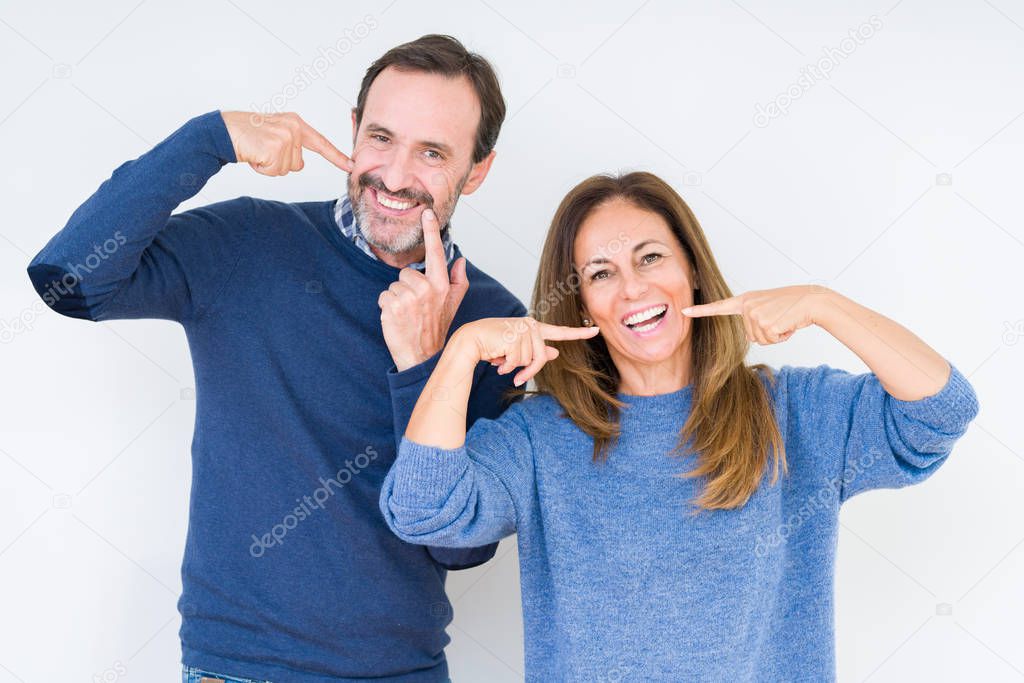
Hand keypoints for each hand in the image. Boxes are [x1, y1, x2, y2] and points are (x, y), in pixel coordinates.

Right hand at [220, 111, 353, 175]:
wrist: (224, 130)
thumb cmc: (248, 134)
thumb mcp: (276, 134)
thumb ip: (293, 146)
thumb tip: (301, 165)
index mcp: (296, 123)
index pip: (321, 143)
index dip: (336, 156)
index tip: (351, 165)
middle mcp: (293, 128)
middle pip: (297, 165)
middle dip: (279, 163)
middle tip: (263, 149)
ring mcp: (285, 137)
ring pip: (286, 169)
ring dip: (270, 166)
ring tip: (257, 150)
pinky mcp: (274, 147)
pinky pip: (275, 171)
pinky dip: (262, 168)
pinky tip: (254, 155)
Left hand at [378, 208, 468, 370]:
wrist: (421, 356)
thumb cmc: (436, 328)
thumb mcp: (453, 304)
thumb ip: (458, 280)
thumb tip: (460, 259)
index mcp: (442, 285)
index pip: (436, 253)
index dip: (431, 231)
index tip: (426, 212)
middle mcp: (427, 289)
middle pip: (406, 273)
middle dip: (406, 288)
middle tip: (415, 308)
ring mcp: (409, 298)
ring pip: (393, 285)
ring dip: (396, 299)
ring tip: (406, 315)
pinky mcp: (393, 306)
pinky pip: (383, 296)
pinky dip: (386, 307)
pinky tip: (396, 319)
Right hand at [455, 317, 600, 386]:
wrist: (471, 340)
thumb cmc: (493, 344)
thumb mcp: (517, 350)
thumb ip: (537, 351)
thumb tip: (555, 353)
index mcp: (534, 327)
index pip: (561, 331)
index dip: (579, 333)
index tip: (596, 330)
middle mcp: (531, 326)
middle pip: (541, 358)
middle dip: (528, 370)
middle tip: (512, 373)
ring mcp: (523, 330)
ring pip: (528, 362)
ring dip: (513, 367)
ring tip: (500, 358)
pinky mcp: (515, 337)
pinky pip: (518, 362)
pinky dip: (506, 366)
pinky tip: (497, 358)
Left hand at [682, 285, 830, 344]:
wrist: (811, 300)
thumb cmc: (791, 305)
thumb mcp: (767, 306)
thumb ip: (753, 316)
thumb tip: (750, 334)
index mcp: (746, 300)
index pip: (719, 306)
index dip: (701, 310)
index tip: (684, 311)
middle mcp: (747, 306)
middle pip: (750, 335)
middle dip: (767, 332)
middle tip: (779, 318)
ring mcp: (755, 314)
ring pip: (760, 340)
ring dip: (775, 335)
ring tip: (784, 319)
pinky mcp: (766, 324)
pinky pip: (771, 341)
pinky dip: (782, 337)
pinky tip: (788, 324)